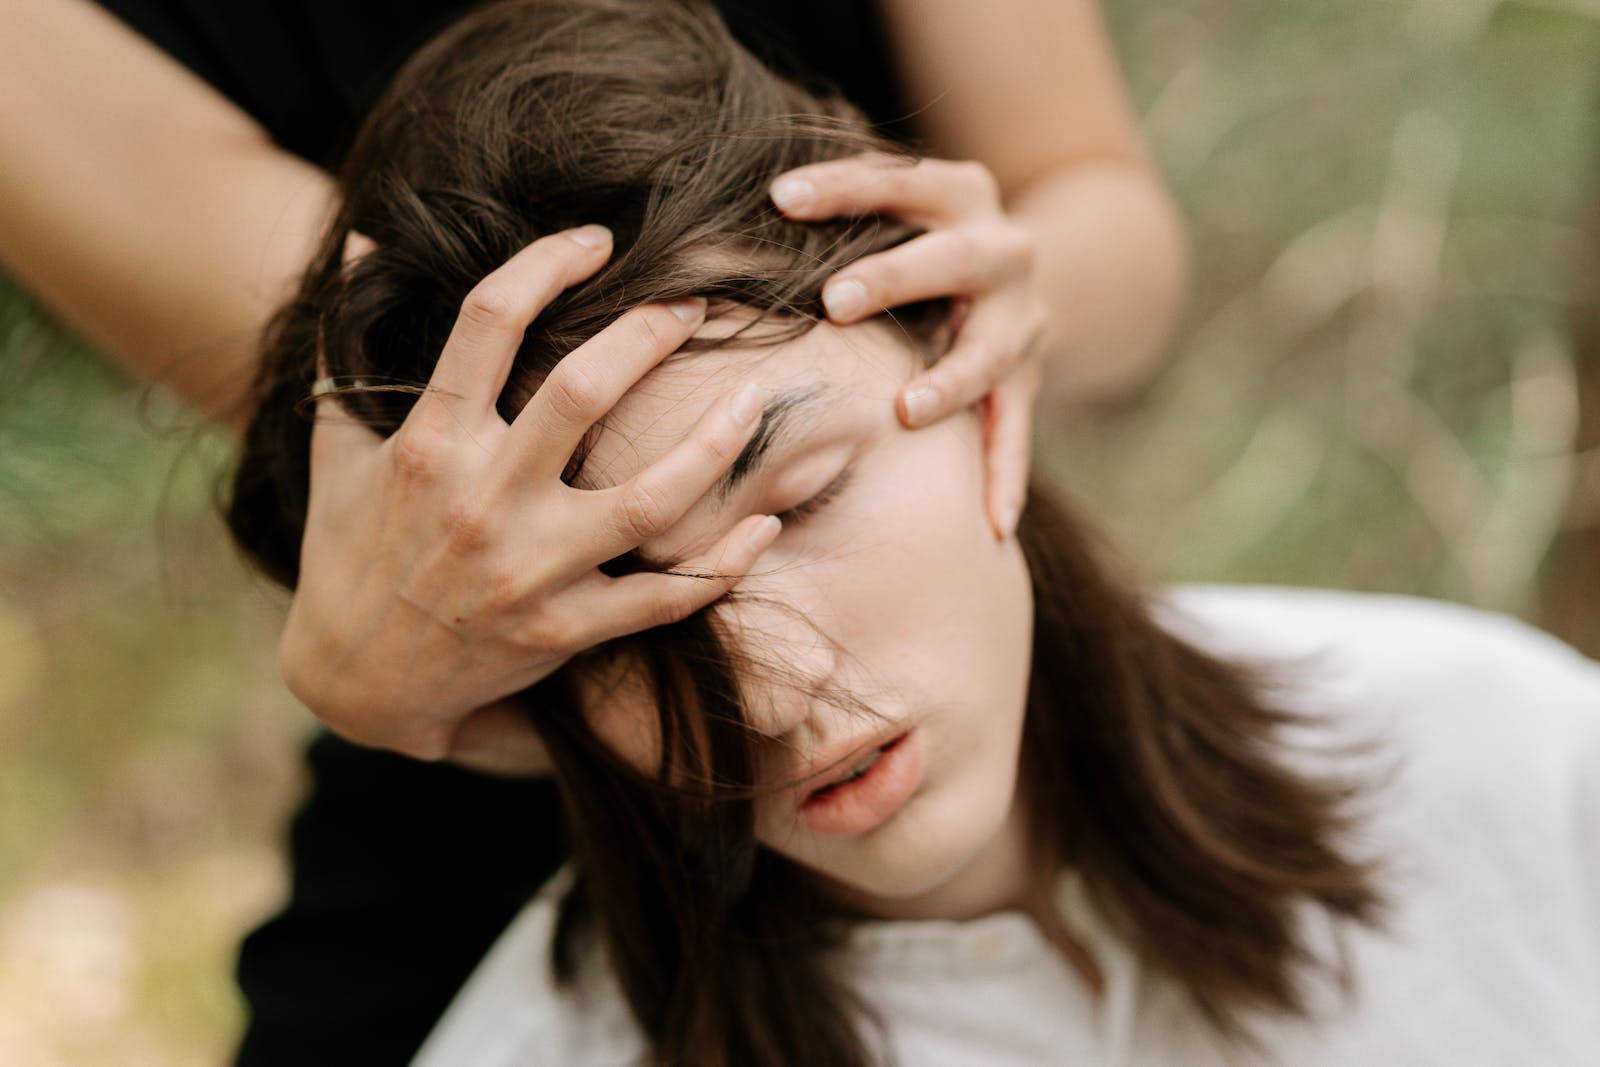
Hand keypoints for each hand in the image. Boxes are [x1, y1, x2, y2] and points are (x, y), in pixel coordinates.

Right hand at [280, 225, 779, 768]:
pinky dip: (722, 563)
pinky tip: (767, 524)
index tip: (597, 241)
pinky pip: (663, 597)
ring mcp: (528, 570)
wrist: (352, 680)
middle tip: (692, 304)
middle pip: (582, 393)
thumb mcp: (337, 445)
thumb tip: (366, 240)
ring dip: (713, 445)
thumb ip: (352, 343)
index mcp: (429, 443)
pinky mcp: (562, 630)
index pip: (489, 321)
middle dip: (648, 334)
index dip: (548, 262)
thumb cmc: (347, 550)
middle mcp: (481, 500)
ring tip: (752, 400)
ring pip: (646, 500)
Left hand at [770, 155, 1044, 539]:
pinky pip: (1014, 432)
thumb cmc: (914, 238)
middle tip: (835, 301)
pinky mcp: (1028, 378)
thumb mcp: (891, 209)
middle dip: (894, 278)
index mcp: (961, 193)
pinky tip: (992, 524)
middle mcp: (1002, 249)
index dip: (841, 188)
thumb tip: (720, 214)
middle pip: (952, 260)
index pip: (898, 183)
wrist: (1018, 272)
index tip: (780, 198)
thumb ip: (836, 209)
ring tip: (904, 411)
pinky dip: (1005, 477)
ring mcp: (1022, 318)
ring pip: (989, 352)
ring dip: (948, 382)